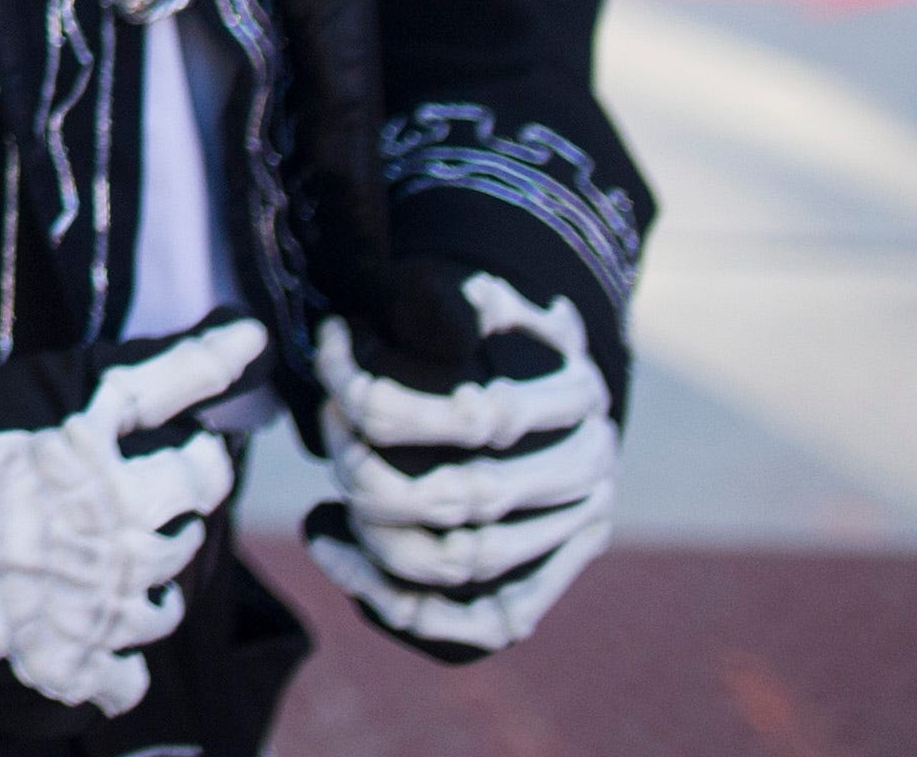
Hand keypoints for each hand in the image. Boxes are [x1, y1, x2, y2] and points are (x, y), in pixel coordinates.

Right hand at [0, 315, 266, 713]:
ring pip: (163, 612)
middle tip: (137, 503)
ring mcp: (107, 618)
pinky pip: (120, 682)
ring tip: (113, 570)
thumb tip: (253, 331)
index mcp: (138, 493)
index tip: (187, 444)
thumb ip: (172, 371)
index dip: (200, 456)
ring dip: (149, 590)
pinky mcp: (74, 666)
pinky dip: (113, 668)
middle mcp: (133, 558)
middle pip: (183, 541)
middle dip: (171, 518)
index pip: (201, 470)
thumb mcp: (88, 399)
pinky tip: (95, 646)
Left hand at [308, 272, 615, 656]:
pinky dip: (399, 603)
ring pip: (466, 561)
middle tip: (327, 429)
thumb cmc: (469, 328)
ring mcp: (571, 533)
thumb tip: (428, 309)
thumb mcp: (461, 292)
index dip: (381, 396)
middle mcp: (588, 470)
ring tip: (329, 497)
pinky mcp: (543, 582)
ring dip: (374, 533)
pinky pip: (480, 622)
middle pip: (467, 496)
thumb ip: (445, 297)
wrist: (524, 376)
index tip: (328, 354)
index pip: (476, 416)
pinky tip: (334, 550)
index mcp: (575, 394)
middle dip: (368, 465)